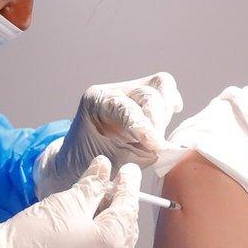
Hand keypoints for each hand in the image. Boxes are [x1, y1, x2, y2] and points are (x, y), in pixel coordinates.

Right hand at [0, 156, 140, 247]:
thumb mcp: (68, 201)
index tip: (130, 169)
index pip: (128, 206)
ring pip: (114, 237)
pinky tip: (88, 213)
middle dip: (120, 200)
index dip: (129, 184)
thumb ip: (92, 184)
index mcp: (112, 242)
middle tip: (115, 179)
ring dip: (109, 214)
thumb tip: (104, 167)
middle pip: (125, 224)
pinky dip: (99, 229)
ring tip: (98, 193)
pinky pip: (101, 247)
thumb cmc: (35, 236)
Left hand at [35, 72, 182, 197]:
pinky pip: (166, 91)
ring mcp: (130, 90)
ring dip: (165, 115)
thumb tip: (158, 150)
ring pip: (161, 86)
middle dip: (157, 122)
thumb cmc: (85, 160)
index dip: (143, 126)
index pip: (125, 107)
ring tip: (157, 137)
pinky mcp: (144, 97)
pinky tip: (166, 122)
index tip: (155, 146)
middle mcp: (114, 90)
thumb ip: (132, 155)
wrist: (76, 157)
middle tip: (157, 147)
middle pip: (148, 93)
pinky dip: (170, 106)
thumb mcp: (106, 162)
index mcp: (95, 101)